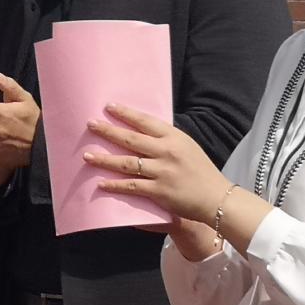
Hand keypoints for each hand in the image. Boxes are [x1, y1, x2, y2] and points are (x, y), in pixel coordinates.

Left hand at [82, 104, 232, 222]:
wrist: (217, 198)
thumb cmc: (200, 171)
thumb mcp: (186, 147)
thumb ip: (165, 139)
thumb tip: (140, 129)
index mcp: (174, 138)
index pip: (146, 121)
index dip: (126, 113)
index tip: (108, 106)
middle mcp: (167, 152)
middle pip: (131, 139)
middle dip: (108, 131)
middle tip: (90, 124)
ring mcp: (162, 171)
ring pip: (126, 163)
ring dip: (104, 159)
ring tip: (87, 155)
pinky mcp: (159, 191)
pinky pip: (131, 186)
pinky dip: (114, 184)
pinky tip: (101, 183)